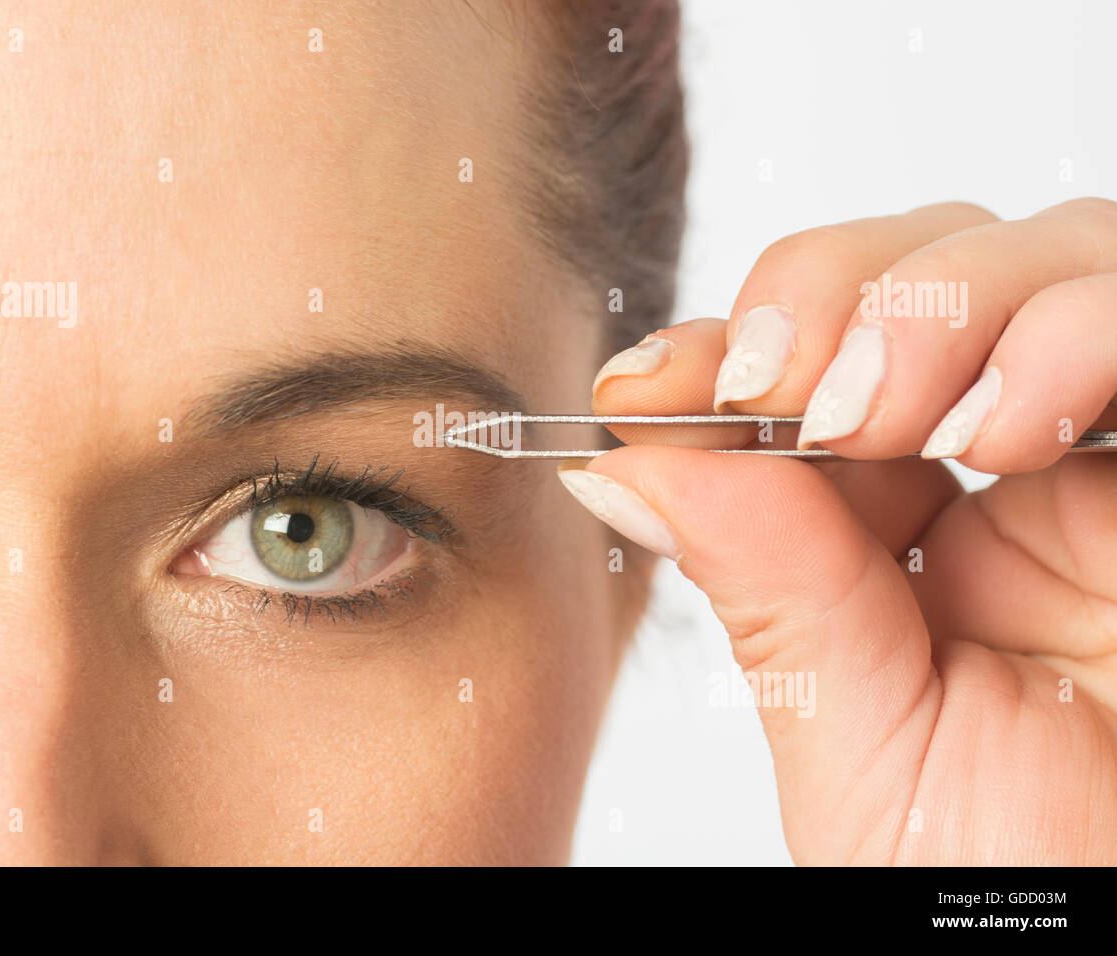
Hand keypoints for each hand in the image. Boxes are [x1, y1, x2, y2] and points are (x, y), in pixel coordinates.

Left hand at [566, 199, 1116, 863]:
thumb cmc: (1013, 881)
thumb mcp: (861, 742)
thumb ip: (764, 591)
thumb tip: (620, 470)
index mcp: (912, 535)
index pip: (813, 372)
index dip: (728, 348)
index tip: (645, 383)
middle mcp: (1017, 472)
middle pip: (922, 268)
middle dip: (831, 299)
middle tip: (782, 391)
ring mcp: (1112, 447)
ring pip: (1041, 254)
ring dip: (935, 306)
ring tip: (888, 419)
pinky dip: (1073, 330)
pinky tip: (1009, 429)